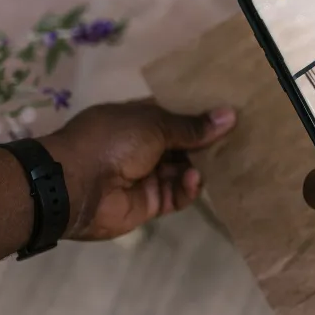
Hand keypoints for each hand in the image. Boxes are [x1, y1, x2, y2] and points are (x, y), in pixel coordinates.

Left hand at [39, 101, 235, 240]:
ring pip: (184, 170)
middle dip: (207, 142)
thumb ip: (192, 126)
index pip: (175, 113)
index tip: (230, 111)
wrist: (74, 184)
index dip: (199, 113)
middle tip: (240, 139)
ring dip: (201, 165)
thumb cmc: (112, 140)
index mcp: (139, 119)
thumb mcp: (155, 124)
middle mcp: (143, 146)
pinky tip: (195, 179)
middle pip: (183, 144)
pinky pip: (177, 195)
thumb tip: (230, 115)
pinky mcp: (150, 203)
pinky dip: (188, 188)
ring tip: (224, 160)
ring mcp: (146, 175)